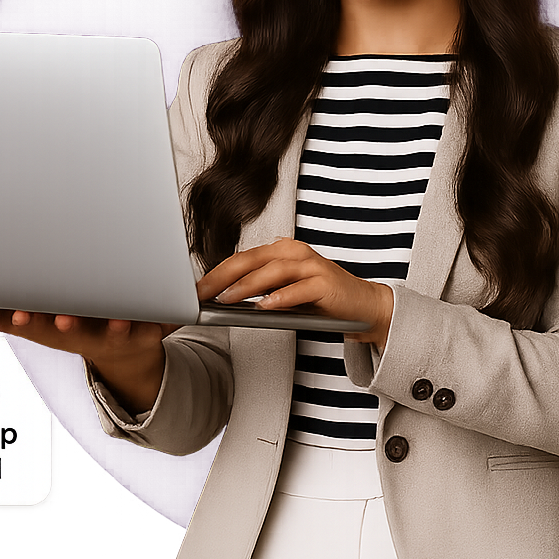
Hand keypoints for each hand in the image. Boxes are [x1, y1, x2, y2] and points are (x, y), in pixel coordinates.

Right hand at [0, 305, 178, 413]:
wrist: (126, 352)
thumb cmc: (74, 326)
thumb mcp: (34, 325)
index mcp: (56, 329)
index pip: (37, 326)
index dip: (28, 320)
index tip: (22, 316)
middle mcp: (86, 333)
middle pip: (75, 329)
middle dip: (68, 323)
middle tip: (64, 319)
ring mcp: (119, 332)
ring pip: (117, 328)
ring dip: (116, 324)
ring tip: (117, 320)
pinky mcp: (152, 328)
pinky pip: (161, 321)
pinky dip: (169, 314)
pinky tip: (177, 305)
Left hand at [197, 238, 394, 348]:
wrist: (362, 305)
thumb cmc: (320, 299)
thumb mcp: (283, 291)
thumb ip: (259, 289)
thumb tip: (223, 298)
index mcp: (281, 251)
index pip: (242, 258)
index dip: (217, 272)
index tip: (196, 288)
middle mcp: (294, 252)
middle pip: (252, 260)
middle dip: (223, 277)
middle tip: (202, 293)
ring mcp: (311, 266)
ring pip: (272, 271)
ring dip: (247, 286)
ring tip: (226, 299)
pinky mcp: (325, 283)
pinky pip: (299, 289)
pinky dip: (280, 297)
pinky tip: (264, 307)